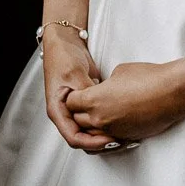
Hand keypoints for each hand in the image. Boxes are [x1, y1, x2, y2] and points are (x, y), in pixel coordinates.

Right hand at [41, 30, 116, 151]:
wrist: (65, 43)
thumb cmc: (63, 56)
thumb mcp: (74, 74)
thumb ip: (86, 92)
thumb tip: (99, 106)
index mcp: (58, 111)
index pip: (74, 138)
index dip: (93, 142)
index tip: (110, 139)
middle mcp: (66, 115)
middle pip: (84, 140)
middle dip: (103, 143)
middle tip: (123, 140)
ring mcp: (77, 111)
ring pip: (92, 132)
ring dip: (107, 135)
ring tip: (126, 135)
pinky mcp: (88, 105)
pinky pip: (98, 121)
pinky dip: (109, 124)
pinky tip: (124, 123)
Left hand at [64, 61, 184, 143]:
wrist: (171, 92)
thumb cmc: (147, 77)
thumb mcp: (119, 72)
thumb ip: (105, 85)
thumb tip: (104, 91)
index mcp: (93, 100)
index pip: (69, 103)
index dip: (72, 96)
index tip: (77, 92)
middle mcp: (99, 119)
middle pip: (77, 121)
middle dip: (78, 112)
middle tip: (84, 103)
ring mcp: (113, 131)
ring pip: (91, 135)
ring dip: (91, 126)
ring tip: (96, 115)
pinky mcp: (127, 137)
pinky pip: (108, 139)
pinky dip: (106, 133)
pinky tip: (111, 123)